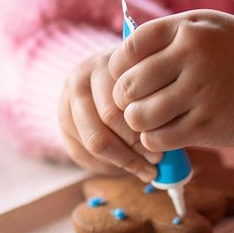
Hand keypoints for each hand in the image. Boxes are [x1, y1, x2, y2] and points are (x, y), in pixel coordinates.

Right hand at [58, 49, 160, 178]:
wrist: (101, 76)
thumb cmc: (141, 83)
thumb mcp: (152, 82)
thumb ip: (159, 102)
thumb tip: (172, 150)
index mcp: (108, 62)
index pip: (124, 106)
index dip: (145, 132)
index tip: (165, 150)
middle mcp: (81, 77)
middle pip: (106, 124)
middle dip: (134, 150)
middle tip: (156, 162)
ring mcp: (65, 99)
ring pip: (94, 143)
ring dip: (123, 162)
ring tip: (147, 170)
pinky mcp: (61, 122)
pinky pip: (82, 154)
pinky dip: (107, 166)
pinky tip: (127, 167)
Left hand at [107, 10, 233, 154]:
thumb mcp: (209, 27)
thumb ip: (168, 35)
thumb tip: (120, 57)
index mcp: (188, 30)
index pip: (128, 50)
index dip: (119, 67)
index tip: (126, 75)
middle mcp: (193, 59)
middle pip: (128, 87)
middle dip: (125, 98)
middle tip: (135, 101)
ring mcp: (200, 94)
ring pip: (139, 117)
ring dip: (138, 121)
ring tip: (149, 117)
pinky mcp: (207, 127)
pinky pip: (158, 139)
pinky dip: (154, 139)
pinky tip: (165, 131)